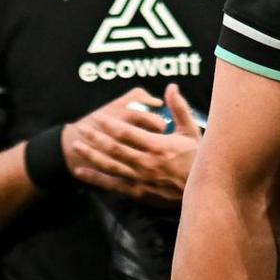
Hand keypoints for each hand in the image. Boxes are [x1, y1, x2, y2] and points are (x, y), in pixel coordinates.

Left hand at [63, 85, 201, 204]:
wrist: (203, 189)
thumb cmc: (198, 158)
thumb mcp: (192, 131)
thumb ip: (179, 109)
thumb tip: (171, 87)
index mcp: (158, 146)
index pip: (127, 133)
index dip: (110, 124)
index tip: (98, 117)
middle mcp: (146, 163)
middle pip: (114, 148)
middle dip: (95, 137)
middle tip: (81, 127)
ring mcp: (140, 179)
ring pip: (110, 165)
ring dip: (91, 155)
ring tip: (76, 146)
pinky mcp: (137, 192)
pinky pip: (112, 184)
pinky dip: (95, 178)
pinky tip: (81, 172)